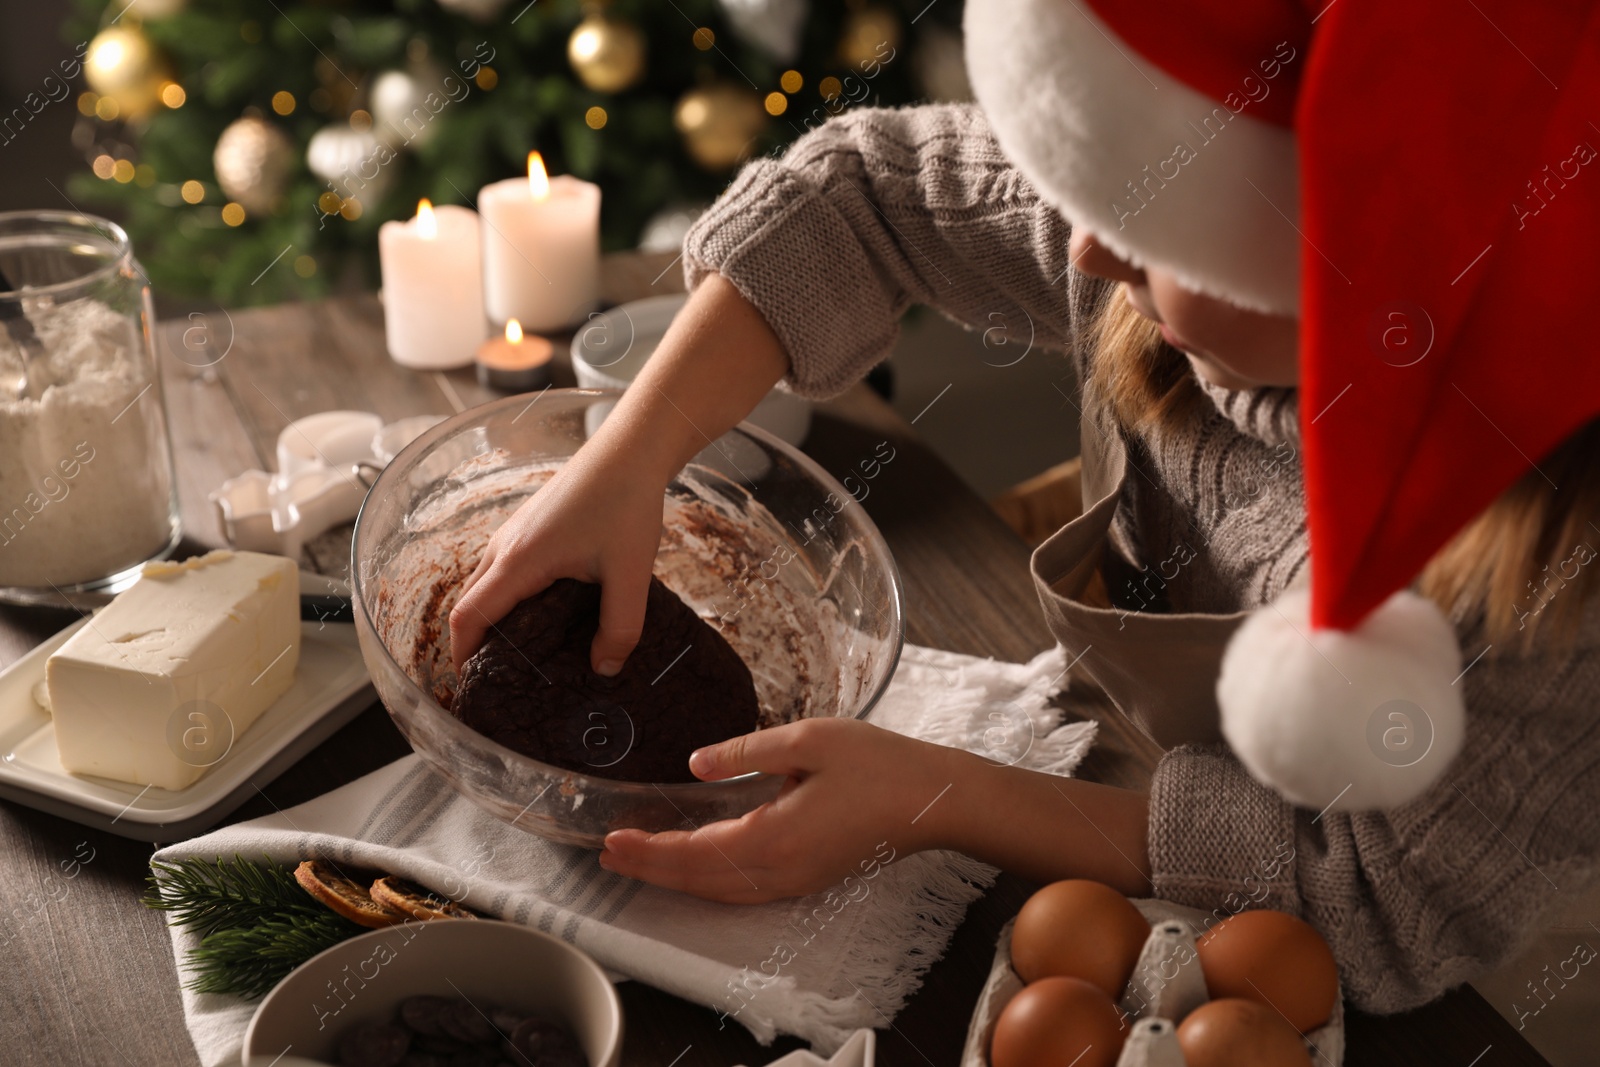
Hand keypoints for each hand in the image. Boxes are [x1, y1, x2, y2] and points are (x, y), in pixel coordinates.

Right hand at [448, 274, 789, 675]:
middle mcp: (505, 545)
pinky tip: (540, 613)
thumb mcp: (631, 574)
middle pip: (469, 603)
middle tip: (498, 681)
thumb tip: (605, 669)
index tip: (473, 687)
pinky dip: (505, 597)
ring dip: (491, 619)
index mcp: (519, 561)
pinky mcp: (528, 525)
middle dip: (474, 643)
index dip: (463, 655)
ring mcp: (513, 532)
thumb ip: (620, 627)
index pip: (468, 617)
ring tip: (519, 654)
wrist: (631, 449)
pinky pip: (501, 569)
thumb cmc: (627, 504)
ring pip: (484, 584)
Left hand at [598, 718, 960, 903]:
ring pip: (719, 891)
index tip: (612, 838)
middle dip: (650, 868)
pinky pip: (742, 890)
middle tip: (607, 853)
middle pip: (699, 881)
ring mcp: (794, 881)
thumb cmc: (877, 764)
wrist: (933, 799)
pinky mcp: (806, 878)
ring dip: (675, 878)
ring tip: (638, 860)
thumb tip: (695, 764)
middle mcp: (779, 871)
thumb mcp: (808, 739)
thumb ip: (745, 752)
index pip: (695, 852)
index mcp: (774, 838)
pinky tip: (693, 866)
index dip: (650, 848)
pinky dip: (707, 881)